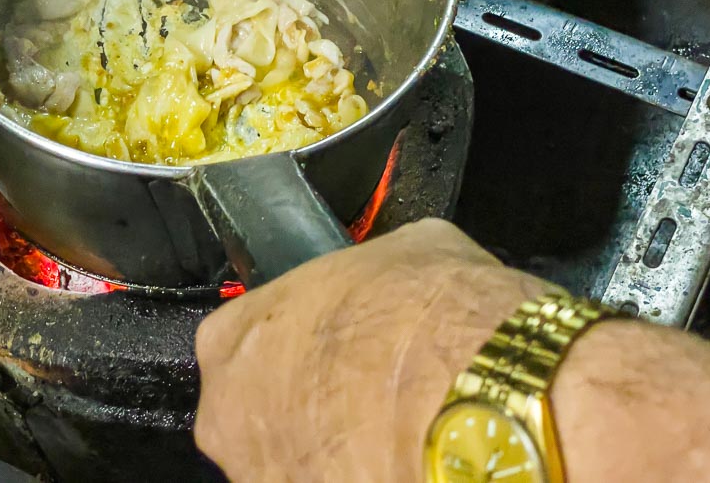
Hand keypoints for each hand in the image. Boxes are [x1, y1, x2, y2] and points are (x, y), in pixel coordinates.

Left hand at [195, 219, 552, 481]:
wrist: (482, 401)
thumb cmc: (429, 319)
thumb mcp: (406, 249)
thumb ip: (369, 271)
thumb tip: (394, 273)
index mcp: (232, 338)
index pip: (245, 337)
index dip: (297, 340)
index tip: (336, 341)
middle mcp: (227, 417)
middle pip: (256, 411)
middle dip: (304, 404)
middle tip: (365, 392)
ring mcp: (264, 478)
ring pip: (289, 462)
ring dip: (328, 451)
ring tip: (390, 435)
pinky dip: (356, 475)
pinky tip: (397, 461)